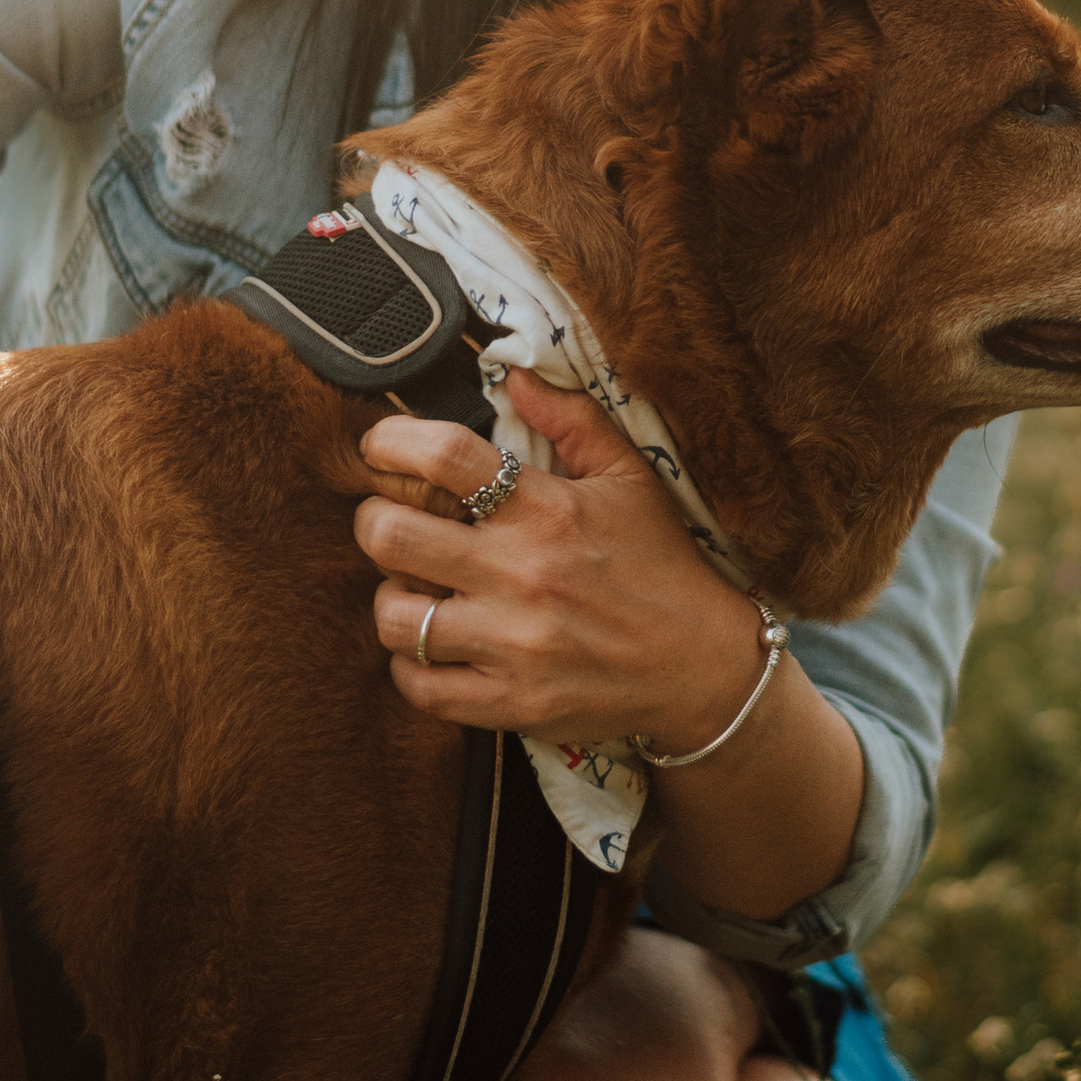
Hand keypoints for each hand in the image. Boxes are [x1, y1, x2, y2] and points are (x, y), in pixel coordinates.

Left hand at [353, 368, 760, 761]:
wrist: (705, 667)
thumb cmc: (662, 564)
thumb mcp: (631, 477)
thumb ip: (572, 419)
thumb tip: (514, 376)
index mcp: (547, 510)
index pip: (442, 456)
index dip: (391, 442)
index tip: (381, 447)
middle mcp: (522, 575)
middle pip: (390, 536)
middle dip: (375, 520)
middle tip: (392, 521)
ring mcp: (513, 645)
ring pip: (394, 617)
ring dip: (394, 598)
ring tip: (418, 589)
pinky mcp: (512, 703)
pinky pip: (419, 686)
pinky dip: (411, 666)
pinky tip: (433, 647)